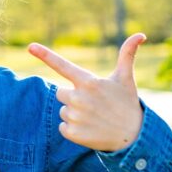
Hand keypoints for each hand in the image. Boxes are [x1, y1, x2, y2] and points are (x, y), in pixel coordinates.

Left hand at [28, 34, 146, 152]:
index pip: (62, 66)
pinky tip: (90, 128)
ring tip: (94, 117)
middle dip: (73, 96)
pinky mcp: (73, 133)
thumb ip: (127, 55)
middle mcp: (79, 98)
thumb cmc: (127, 102)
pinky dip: (73, 129)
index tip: (30, 46)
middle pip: (60, 92)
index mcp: (88, 82)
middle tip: (93, 103)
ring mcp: (75, 116)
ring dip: (75, 113)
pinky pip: (63, 127)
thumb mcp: (125, 78)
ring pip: (63, 110)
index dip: (46, 55)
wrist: (133, 136)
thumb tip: (141, 35)